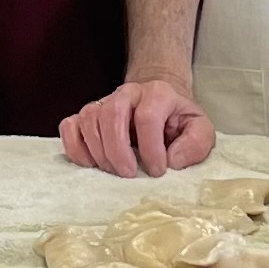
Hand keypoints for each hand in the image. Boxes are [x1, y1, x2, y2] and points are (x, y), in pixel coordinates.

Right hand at [59, 77, 215, 177]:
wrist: (159, 103)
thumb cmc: (178, 122)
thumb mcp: (200, 130)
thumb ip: (196, 144)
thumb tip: (173, 161)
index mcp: (157, 93)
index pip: (148, 117)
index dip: (151, 148)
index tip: (157, 171)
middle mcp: (127, 93)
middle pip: (112, 114)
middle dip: (118, 150)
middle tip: (128, 174)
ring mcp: (103, 102)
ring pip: (89, 119)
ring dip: (98, 151)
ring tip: (113, 172)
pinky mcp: (86, 116)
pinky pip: (69, 126)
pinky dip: (74, 147)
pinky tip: (89, 164)